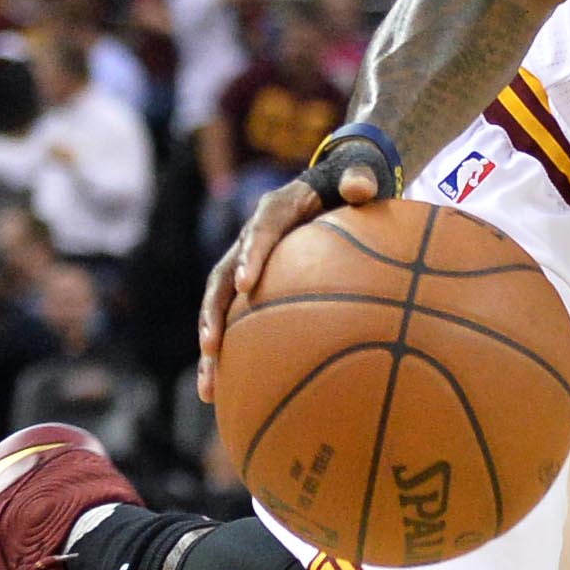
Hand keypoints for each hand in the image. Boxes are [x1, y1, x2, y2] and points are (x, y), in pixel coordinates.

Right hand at [195, 159, 383, 399]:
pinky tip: (227, 394)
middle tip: (212, 346)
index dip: (250, 256)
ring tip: (208, 388)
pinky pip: (236, 322)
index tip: (246, 285)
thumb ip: (359, 177)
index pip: (258, 231)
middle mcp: (249, 240)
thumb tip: (361, 186)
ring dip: (211, 347)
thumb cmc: (347, 183)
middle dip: (214, 314)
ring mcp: (246, 265)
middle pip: (222, 278)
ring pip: (218, 308)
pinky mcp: (251, 289)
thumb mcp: (357, 174)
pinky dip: (229, 355)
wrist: (332, 186)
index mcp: (274, 210)